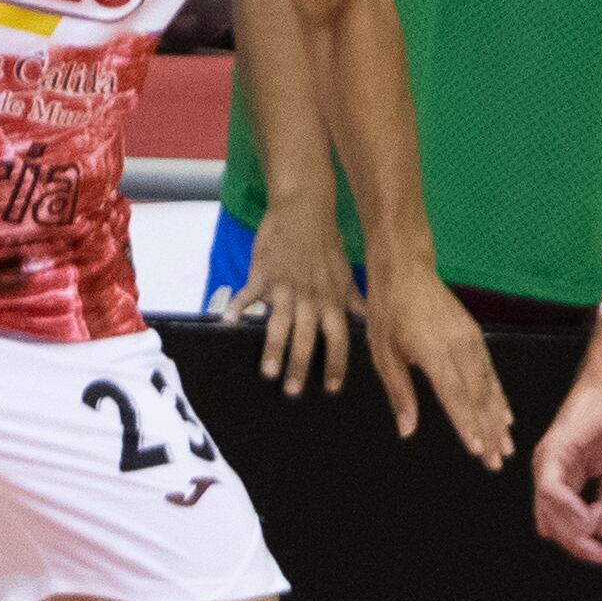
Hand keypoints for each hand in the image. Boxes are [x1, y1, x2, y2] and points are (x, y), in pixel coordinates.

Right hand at [221, 205, 356, 396]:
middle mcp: (310, 297)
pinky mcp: (263, 273)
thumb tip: (374, 326)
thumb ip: (356, 304)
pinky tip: (228, 322)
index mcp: (331, 300)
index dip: (335, 363)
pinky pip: (249, 293)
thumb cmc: (326, 245)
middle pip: (307, 336)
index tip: (331, 388)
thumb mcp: (346, 275)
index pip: (338, 337)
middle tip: (293, 391)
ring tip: (267, 372)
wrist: (304, 209)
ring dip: (274, 347)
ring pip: (280, 321)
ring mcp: (285, 286)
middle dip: (300, 364)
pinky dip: (238, 307)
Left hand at [359, 262, 512, 468]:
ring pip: (489, 387)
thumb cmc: (389, 311)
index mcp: (433, 353)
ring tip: (507, 447)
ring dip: (498, 419)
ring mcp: (471, 341)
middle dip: (489, 432)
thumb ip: (399, 393)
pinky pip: (491, 372)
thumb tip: (407, 429)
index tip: (478, 450)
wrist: (406, 269)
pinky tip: (505, 415)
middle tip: (497, 463)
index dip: (467, 425)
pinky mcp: (475, 336)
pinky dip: (499, 396)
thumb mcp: (382, 353)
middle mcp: (458, 348)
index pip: (454, 397)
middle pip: (477, 397)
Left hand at [533, 363, 601, 564]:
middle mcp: (549, 473)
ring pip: (548, 512)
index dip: (576, 543)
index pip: (559, 523)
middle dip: (575, 545)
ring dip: (575, 528)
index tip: (599, 556)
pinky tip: (588, 515)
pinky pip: (551, 491)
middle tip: (598, 556)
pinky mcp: (553, 451)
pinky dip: (569, 509)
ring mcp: (547, 462)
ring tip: (597, 520)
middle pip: (551, 524)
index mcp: (563, 479)